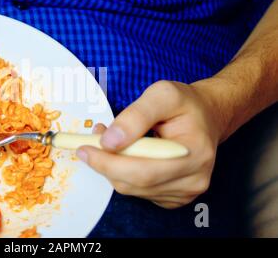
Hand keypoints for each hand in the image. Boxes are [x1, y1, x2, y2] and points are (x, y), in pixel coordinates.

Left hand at [77, 80, 227, 208]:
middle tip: (88, 143)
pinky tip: (125, 154)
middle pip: (135, 183)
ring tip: (109, 140)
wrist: (206, 117)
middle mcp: (194, 179)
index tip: (85, 148)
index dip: (109, 163)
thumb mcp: (162, 94)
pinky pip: (138, 191)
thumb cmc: (185, 104)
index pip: (144, 170)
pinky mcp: (175, 197)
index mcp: (195, 153)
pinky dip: (123, 174)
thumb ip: (135, 116)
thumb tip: (109, 141)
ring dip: (112, 167)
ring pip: (132, 189)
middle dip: (105, 164)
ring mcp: (185, 192)